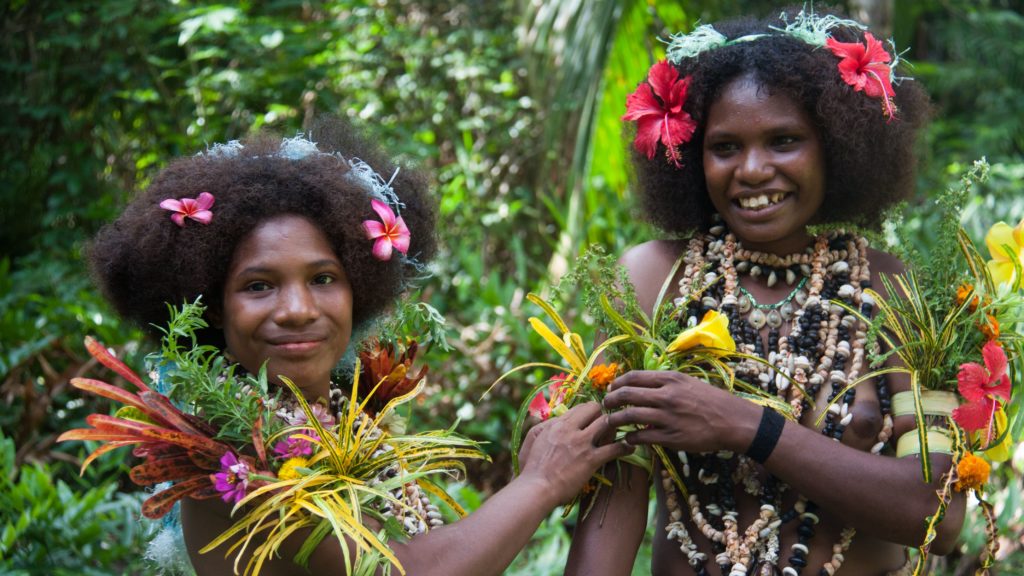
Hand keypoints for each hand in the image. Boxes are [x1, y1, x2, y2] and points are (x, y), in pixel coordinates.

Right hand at [517, 401, 632, 505]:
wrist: (536, 488)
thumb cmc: (531, 466)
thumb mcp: (534, 438)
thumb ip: (546, 425)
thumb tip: (557, 418)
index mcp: (557, 424)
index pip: (580, 407)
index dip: (591, 411)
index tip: (597, 417)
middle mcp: (571, 429)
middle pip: (596, 410)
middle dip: (605, 413)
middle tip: (612, 421)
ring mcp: (582, 444)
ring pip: (607, 423)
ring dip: (617, 426)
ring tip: (624, 430)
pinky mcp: (591, 460)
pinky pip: (614, 448)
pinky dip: (625, 447)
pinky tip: (630, 448)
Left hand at [603, 370, 757, 452]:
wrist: (732, 421)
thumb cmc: (710, 400)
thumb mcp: (688, 383)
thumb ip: (665, 384)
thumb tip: (641, 387)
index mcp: (670, 379)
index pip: (633, 377)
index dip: (617, 383)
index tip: (611, 389)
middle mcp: (667, 396)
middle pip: (626, 395)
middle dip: (610, 400)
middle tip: (605, 405)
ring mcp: (668, 417)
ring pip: (629, 416)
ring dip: (614, 420)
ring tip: (609, 423)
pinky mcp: (671, 437)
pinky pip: (642, 437)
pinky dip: (630, 438)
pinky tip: (628, 439)